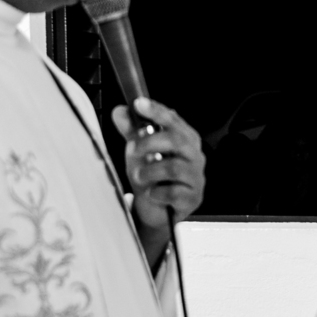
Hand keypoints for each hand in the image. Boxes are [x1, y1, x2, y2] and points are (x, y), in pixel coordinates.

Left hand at [112, 97, 205, 230]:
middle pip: (177, 141)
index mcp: (185, 139)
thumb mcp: (140, 152)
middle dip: (150, 142)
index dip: (156, 111)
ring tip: (138, 176)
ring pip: (174, 168)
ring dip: (150, 171)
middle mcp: (194, 156)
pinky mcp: (193, 198)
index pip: (173, 120)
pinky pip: (174, 193)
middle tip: (133, 149)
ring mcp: (196, 177)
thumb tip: (120, 111)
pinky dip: (157, 192)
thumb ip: (132, 132)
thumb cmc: (154, 178)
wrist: (159, 212)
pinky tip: (152, 193)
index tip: (138, 104)